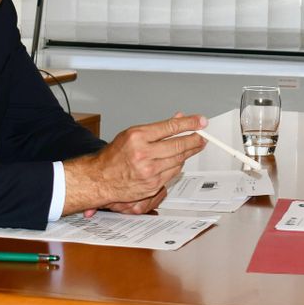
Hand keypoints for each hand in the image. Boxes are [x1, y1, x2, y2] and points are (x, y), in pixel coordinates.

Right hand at [64, 113, 205, 215]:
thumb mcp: (132, 134)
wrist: (100, 179)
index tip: (201, 121)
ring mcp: (149, 171)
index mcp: (138, 137)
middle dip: (195, 139)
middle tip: (203, 136)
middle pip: (179, 145)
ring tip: (194, 145)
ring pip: (179, 159)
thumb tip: (178, 119)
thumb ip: (157, 128)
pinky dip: (178, 165)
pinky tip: (179, 159)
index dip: (189, 123)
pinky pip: (173, 172)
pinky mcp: (152, 185)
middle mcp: (143, 154)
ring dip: (189, 152)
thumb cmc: (114, 156)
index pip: (170, 127)